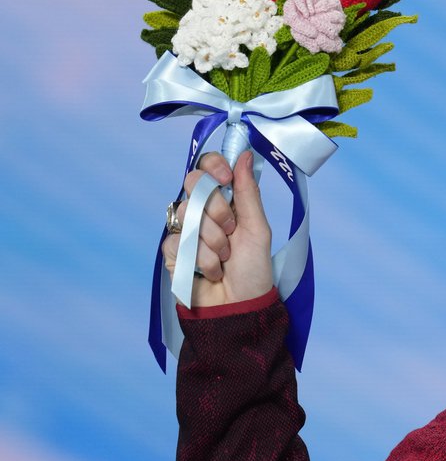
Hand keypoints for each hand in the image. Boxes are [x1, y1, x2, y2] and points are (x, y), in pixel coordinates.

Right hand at [161, 151, 273, 308]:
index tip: (226, 177)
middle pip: (193, 185)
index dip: (213, 166)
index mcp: (225, 200)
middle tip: (231, 229)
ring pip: (187, 213)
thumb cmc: (253, 268)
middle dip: (218, 209)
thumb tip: (246, 155)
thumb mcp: (257, 228)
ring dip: (214, 240)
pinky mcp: (172, 250)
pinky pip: (178, 239)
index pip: (207, 168)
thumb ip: (248, 192)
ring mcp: (184, 229)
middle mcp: (201, 210)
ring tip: (225, 258)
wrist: (240, 305)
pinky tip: (210, 271)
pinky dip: (201, 258)